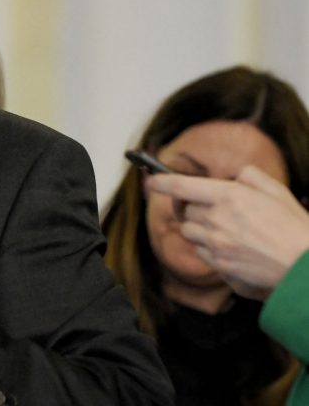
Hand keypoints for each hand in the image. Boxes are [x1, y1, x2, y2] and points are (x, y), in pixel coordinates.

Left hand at [146, 166, 308, 298]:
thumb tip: (234, 177)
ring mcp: (216, 243)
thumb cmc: (294, 227)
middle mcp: (217, 218)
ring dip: (199, 228)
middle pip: (185, 210)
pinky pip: (200, 252)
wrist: (304, 267)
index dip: (161, 182)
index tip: (150, 181)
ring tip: (225, 230)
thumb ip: (249, 176)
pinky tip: (230, 247)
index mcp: (228, 196)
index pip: (181, 186)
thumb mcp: (276, 190)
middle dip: (194, 208)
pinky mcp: (219, 264)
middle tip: (215, 210)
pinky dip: (208, 248)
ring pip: (189, 231)